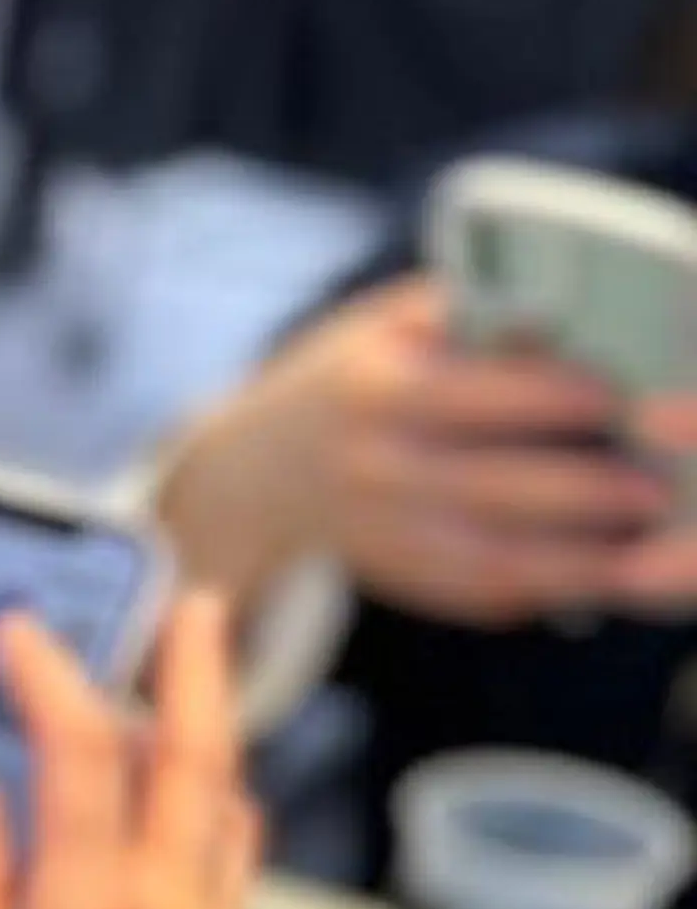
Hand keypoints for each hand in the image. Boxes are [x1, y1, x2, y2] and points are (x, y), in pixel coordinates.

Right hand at [0, 590, 281, 908]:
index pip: (79, 760)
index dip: (51, 681)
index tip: (21, 630)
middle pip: (195, 766)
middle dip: (191, 674)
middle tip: (192, 604)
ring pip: (229, 827)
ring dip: (209, 752)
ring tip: (188, 711)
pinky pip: (229, 899)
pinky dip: (208, 845)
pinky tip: (180, 858)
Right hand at [153, 275, 696, 625]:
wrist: (255, 470)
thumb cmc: (356, 375)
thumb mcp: (393, 324)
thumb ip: (473, 316)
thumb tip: (576, 316)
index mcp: (367, 389)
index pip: (465, 394)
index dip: (544, 397)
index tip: (614, 397)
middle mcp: (363, 467)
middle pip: (484, 490)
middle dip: (579, 495)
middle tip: (654, 492)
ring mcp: (371, 532)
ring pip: (483, 560)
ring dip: (571, 564)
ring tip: (640, 553)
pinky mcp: (390, 575)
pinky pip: (469, 592)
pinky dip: (536, 591)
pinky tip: (590, 580)